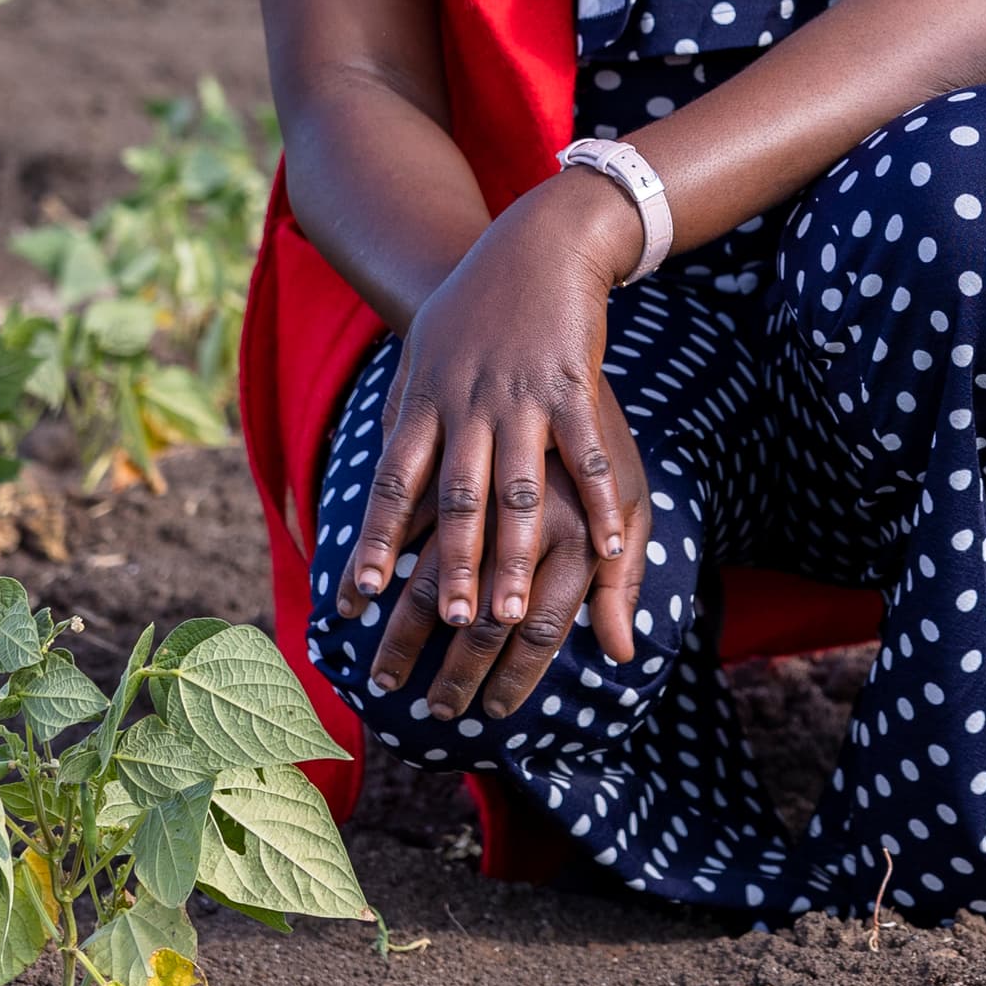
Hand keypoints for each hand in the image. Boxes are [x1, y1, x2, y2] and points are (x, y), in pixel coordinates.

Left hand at [342, 175, 648, 662]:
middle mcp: (467, 402)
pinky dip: (596, 501)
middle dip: (451, 564)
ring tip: (510, 614)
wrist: (535, 240)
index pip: (395, 482)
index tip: (363, 595)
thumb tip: (386, 479)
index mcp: (425, 399)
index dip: (379, 539)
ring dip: (512, 553)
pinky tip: (606, 547)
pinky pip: (583, 453)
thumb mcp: (424, 355)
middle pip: (456, 496)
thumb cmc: (473, 306)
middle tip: (449, 625)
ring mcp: (521, 393)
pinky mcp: (572, 382)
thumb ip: (407, 421)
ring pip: (516, 487)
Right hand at [350, 375, 650, 719]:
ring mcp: (482, 439)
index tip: (495, 708)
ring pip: (434, 521)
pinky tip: (356, 580)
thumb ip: (623, 577)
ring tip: (360, 624)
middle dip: (445, 632)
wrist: (550, 277)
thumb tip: (627, 654)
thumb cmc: (598, 418)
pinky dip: (379, 533)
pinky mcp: (440, 410)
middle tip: (413, 691)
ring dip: (394, 576)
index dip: (520, 660)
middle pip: (482, 571)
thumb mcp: (630, 490)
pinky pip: (403, 482)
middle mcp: (531, 477)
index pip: (551, 609)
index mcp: (580, 507)